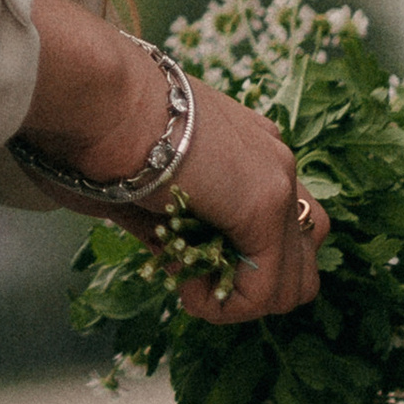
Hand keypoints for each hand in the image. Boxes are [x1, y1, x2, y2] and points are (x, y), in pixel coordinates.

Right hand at [18, 0, 324, 325]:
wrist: (102, 96)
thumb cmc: (101, 128)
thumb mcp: (147, 182)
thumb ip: (172, 222)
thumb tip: (176, 260)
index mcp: (249, 147)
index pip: (279, 221)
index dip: (239, 258)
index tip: (184, 261)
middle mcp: (275, 159)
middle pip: (303, 251)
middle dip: (255, 284)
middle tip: (199, 283)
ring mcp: (279, 180)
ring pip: (297, 279)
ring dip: (247, 300)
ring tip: (195, 289)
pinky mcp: (266, 205)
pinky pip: (267, 289)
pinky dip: (231, 307)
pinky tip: (190, 292)